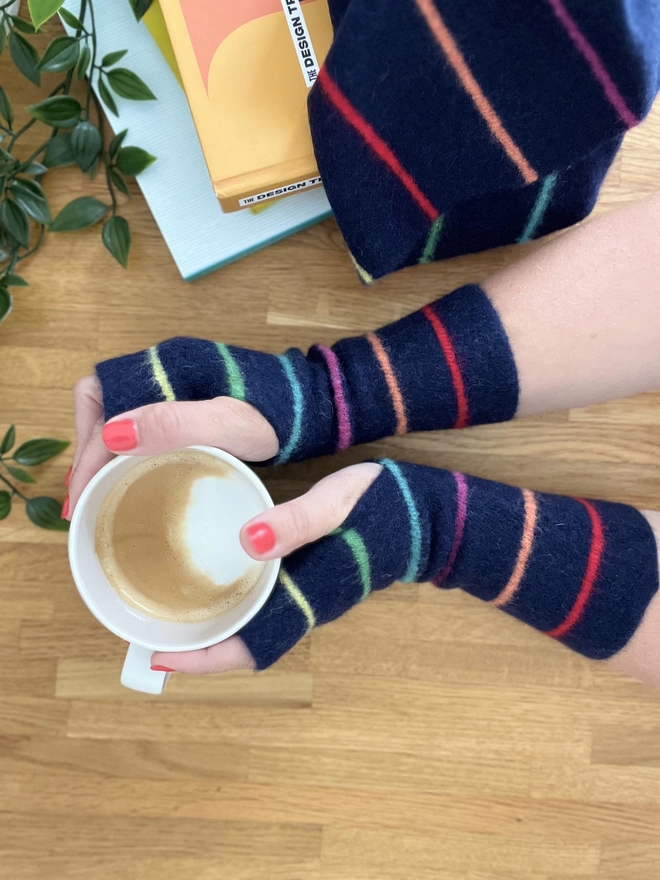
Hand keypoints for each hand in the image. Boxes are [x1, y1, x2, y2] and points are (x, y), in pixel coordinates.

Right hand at [67, 375, 278, 516]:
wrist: (311, 407)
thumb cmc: (276, 415)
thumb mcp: (228, 424)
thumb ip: (175, 424)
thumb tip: (112, 436)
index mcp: (164, 369)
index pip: (104, 414)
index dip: (88, 458)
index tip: (81, 498)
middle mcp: (161, 371)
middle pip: (100, 408)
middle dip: (87, 451)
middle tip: (83, 497)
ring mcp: (172, 386)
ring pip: (117, 415)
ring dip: (102, 451)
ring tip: (98, 491)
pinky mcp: (186, 402)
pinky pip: (141, 423)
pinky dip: (125, 449)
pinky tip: (129, 475)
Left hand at [150, 462, 382, 673]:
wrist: (429, 520)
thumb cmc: (386, 511)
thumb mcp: (340, 504)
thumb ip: (298, 522)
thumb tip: (246, 540)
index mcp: (307, 597)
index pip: (248, 648)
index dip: (203, 659)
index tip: (158, 658)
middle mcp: (306, 608)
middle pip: (243, 647)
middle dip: (199, 649)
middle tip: (152, 631)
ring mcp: (311, 600)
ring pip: (254, 631)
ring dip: (216, 630)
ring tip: (174, 610)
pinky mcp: (314, 584)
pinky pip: (266, 611)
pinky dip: (237, 609)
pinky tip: (218, 582)